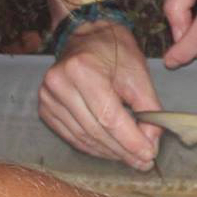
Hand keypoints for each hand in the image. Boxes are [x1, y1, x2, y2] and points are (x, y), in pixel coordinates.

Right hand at [37, 21, 162, 170]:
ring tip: (131, 159)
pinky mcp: (45, 108)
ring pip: (83, 138)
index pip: (109, 117)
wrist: (86, 35)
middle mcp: (60, 84)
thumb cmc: (115, 50)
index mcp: (83, 70)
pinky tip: (110, 151)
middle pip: (95, 130)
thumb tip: (151, 143)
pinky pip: (71, 136)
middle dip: (123, 150)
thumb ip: (148, 107)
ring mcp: (48, 97)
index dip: (130, 140)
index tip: (149, 155)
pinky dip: (92, 147)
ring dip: (108, 152)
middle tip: (143, 162)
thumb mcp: (138, 72)